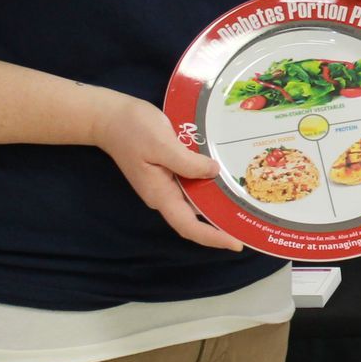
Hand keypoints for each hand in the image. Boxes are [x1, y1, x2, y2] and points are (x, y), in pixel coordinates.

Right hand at [90, 92, 242, 250]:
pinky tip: (227, 177)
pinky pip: (193, 184)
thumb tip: (214, 172)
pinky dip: (210, 184)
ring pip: (196, 200)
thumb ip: (187, 161)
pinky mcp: (168, 171)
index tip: (236, 244)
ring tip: (246, 204)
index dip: (212, 237)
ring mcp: (165, 183)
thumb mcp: (162, 143)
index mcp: (160, 194)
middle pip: (195, 217)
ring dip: (218, 203)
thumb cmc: (133, 129)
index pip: (188, 226)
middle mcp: (164, 194)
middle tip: (251, 222)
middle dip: (221, 223)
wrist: (109, 117)